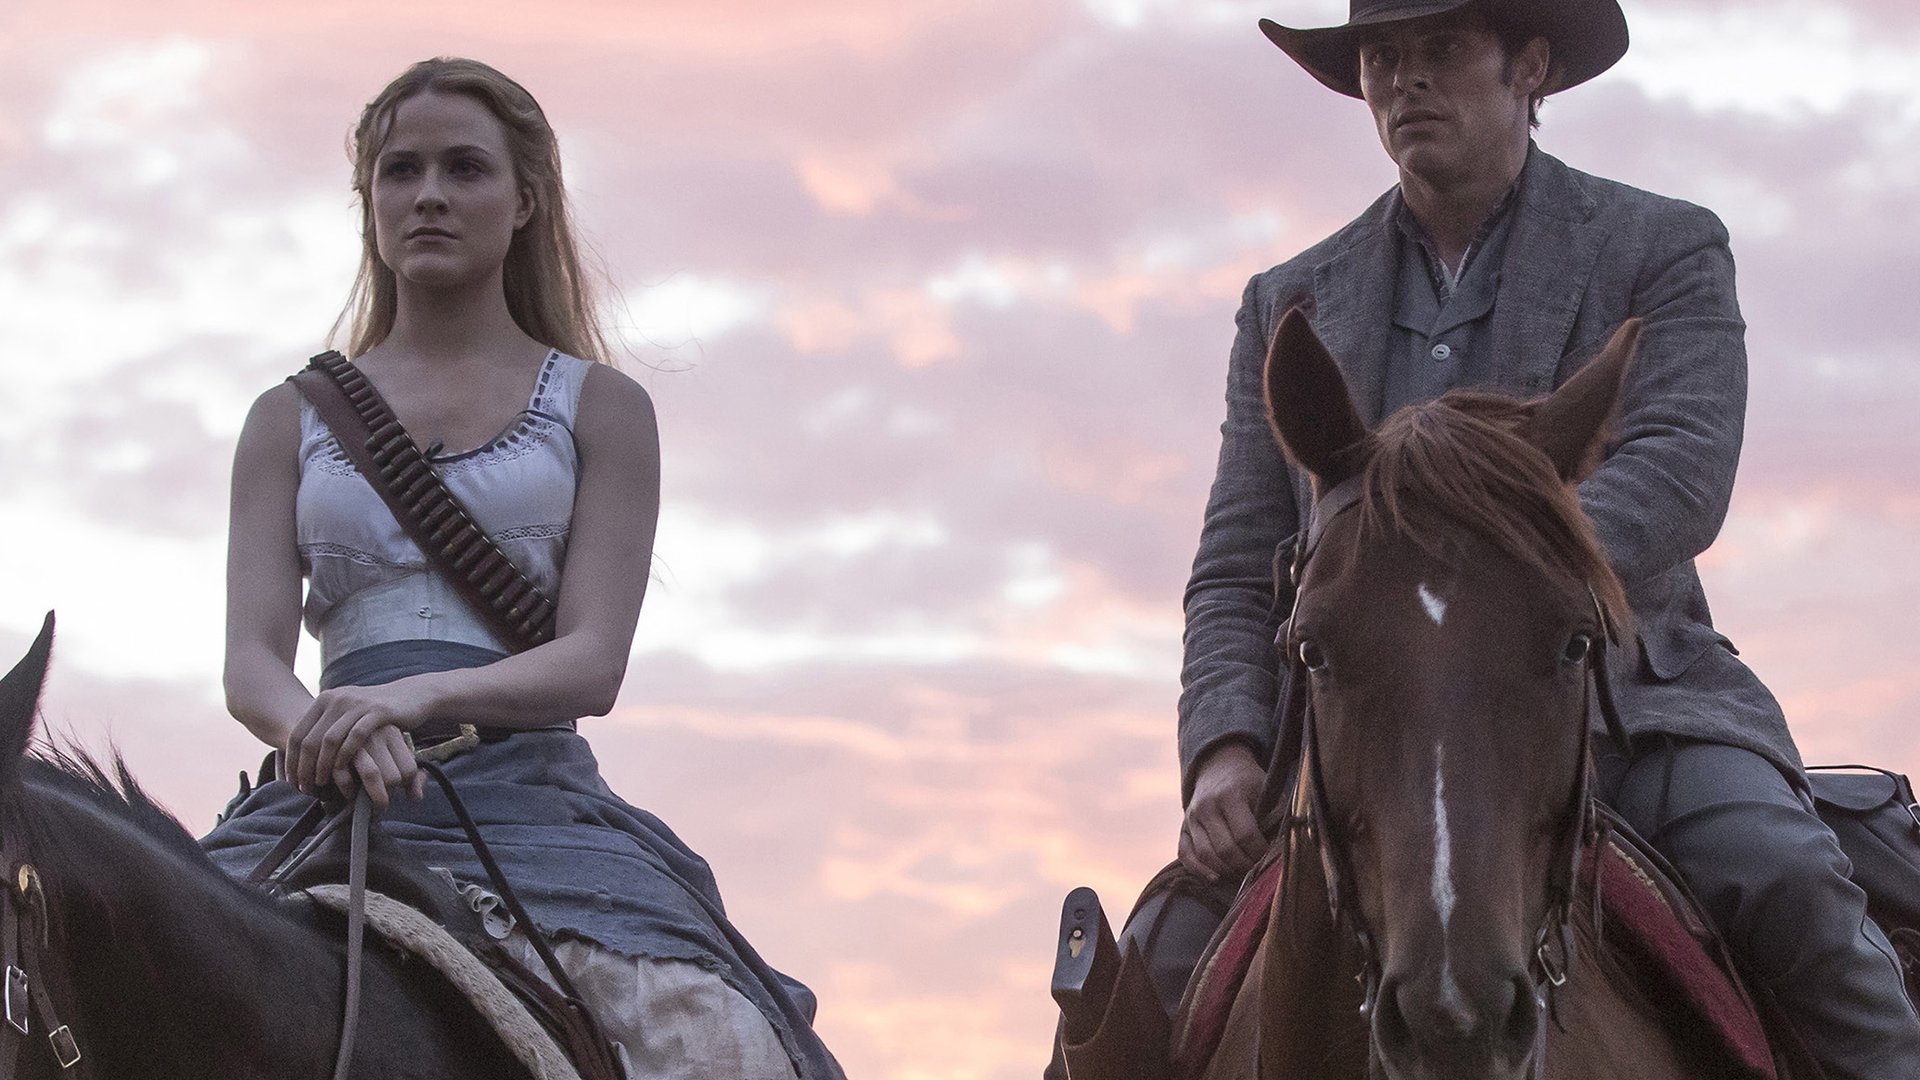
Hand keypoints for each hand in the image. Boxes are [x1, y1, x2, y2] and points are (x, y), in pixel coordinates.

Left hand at [285, 681, 429, 806]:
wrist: (411, 695)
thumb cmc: (374, 711)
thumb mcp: (346, 712)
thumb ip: (325, 725)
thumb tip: (299, 749)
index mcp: (324, 700)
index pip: (297, 734)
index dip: (290, 760)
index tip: (290, 780)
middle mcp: (337, 699)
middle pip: (310, 739)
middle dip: (303, 768)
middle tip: (303, 787)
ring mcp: (357, 704)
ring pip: (330, 740)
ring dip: (321, 766)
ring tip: (320, 783)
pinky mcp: (378, 711)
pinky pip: (355, 737)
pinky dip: (346, 756)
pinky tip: (343, 771)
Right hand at [1180, 742, 1268, 881]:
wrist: (1219, 767)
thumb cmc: (1248, 782)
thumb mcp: (1266, 790)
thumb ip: (1275, 816)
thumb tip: (1281, 848)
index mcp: (1230, 795)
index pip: (1245, 834)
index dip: (1259, 852)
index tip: (1269, 859)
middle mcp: (1206, 806)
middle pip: (1225, 849)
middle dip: (1244, 866)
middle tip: (1257, 871)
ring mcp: (1191, 817)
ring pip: (1205, 855)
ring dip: (1226, 871)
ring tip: (1241, 875)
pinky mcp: (1183, 826)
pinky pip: (1185, 854)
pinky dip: (1198, 870)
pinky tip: (1215, 878)